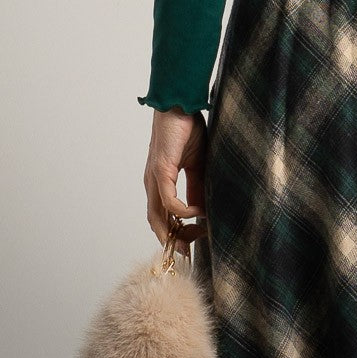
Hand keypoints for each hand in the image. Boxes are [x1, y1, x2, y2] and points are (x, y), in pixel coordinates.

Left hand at [143, 107, 208, 257]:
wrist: (180, 105)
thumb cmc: (186, 129)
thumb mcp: (197, 164)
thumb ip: (197, 187)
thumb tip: (204, 209)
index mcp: (160, 182)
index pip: (163, 216)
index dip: (176, 232)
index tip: (195, 240)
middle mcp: (153, 184)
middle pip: (156, 223)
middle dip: (173, 240)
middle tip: (190, 252)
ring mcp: (154, 178)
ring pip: (157, 217)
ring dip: (174, 232)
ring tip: (193, 239)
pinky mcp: (160, 171)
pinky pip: (168, 201)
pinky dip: (182, 212)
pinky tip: (197, 212)